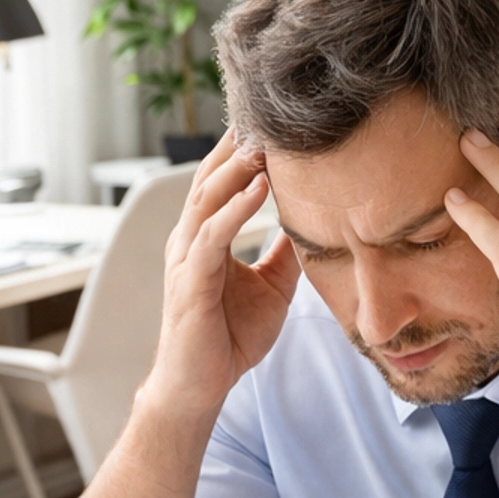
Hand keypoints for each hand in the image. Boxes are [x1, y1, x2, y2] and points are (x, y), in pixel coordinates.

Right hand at [144, 132, 301, 426]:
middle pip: (211, 177)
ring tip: (265, 139)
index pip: (222, 182)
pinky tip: (261, 186)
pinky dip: (237, 208)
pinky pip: (213, 235)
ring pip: (208, 198)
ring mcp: (187, 259)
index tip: (273, 120)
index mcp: (206, 238)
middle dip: (237, 144)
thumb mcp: (271, 288)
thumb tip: (312, 225)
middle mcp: (190, 240)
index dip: (243, 150)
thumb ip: (284, 254)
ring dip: (237, 167)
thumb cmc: (229, 339)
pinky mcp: (191, 282)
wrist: (199, 387)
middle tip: (268, 110)